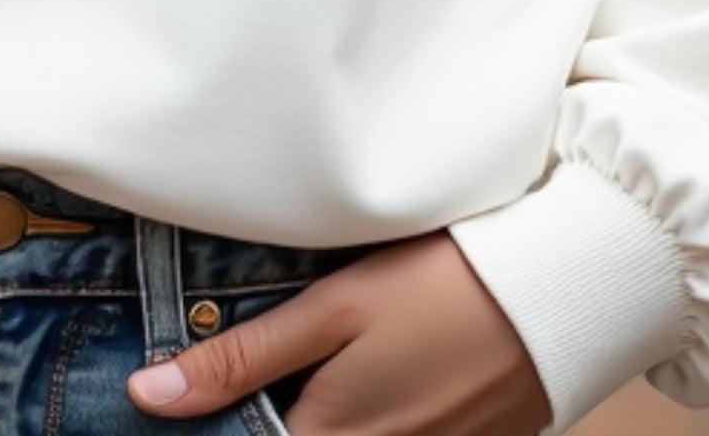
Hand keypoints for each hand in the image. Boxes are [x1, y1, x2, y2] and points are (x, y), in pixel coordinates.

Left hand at [126, 231, 551, 435]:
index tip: (184, 399)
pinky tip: (380, 372)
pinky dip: (377, 415)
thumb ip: (241, 358)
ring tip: (323, 364)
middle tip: (252, 370)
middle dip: (269, 413)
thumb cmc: (441, 286)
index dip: (217, 421)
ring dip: (319, 411)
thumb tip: (147, 397)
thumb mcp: (332, 308)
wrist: (561, 290)